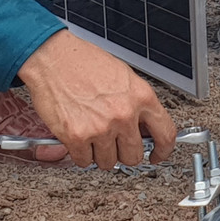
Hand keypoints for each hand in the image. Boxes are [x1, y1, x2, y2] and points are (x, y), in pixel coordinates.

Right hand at [18, 30, 177, 168]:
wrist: (53, 57)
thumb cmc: (84, 62)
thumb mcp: (124, 77)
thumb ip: (137, 104)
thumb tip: (145, 127)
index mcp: (141, 97)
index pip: (165, 134)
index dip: (163, 150)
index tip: (157, 155)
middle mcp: (124, 114)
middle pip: (134, 156)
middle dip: (124, 152)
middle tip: (114, 142)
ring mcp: (101, 128)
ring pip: (109, 162)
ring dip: (100, 153)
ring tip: (92, 133)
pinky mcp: (77, 137)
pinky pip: (84, 161)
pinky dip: (80, 154)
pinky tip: (79, 137)